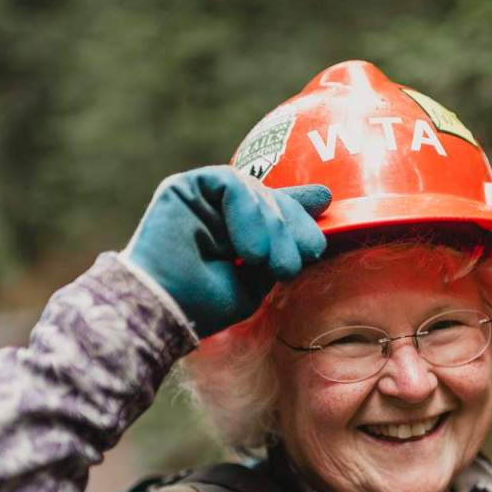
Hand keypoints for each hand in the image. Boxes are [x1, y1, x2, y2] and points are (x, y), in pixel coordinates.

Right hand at [124, 166, 330, 337]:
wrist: (166, 308)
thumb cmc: (206, 304)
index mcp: (233, 235)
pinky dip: (247, 212)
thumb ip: (280, 253)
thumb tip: (312, 234)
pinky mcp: (185, 187)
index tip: (325, 199)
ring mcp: (201, 199)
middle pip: (270, 199)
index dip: (298, 203)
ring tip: (265, 262)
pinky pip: (231, 183)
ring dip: (271, 227)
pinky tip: (247, 247)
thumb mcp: (256, 281)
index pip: (270, 210)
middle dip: (292, 225)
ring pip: (255, 191)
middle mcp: (217, 213)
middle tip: (297, 260)